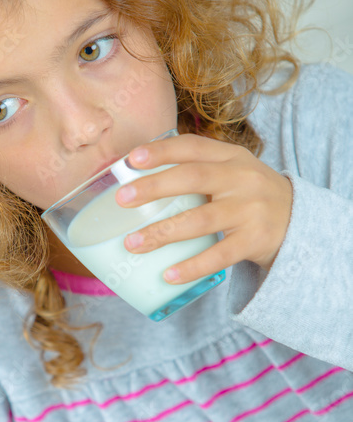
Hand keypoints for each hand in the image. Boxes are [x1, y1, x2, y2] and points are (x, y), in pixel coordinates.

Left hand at [115, 132, 293, 282]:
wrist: (299, 221)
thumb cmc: (248, 196)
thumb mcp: (232, 172)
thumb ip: (197, 170)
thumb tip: (137, 180)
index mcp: (231, 157)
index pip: (193, 147)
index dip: (162, 151)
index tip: (131, 158)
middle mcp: (242, 179)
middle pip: (193, 178)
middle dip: (154, 187)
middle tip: (122, 199)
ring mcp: (250, 210)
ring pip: (201, 220)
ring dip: (163, 233)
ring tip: (132, 243)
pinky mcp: (255, 241)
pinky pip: (219, 256)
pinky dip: (192, 266)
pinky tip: (168, 274)